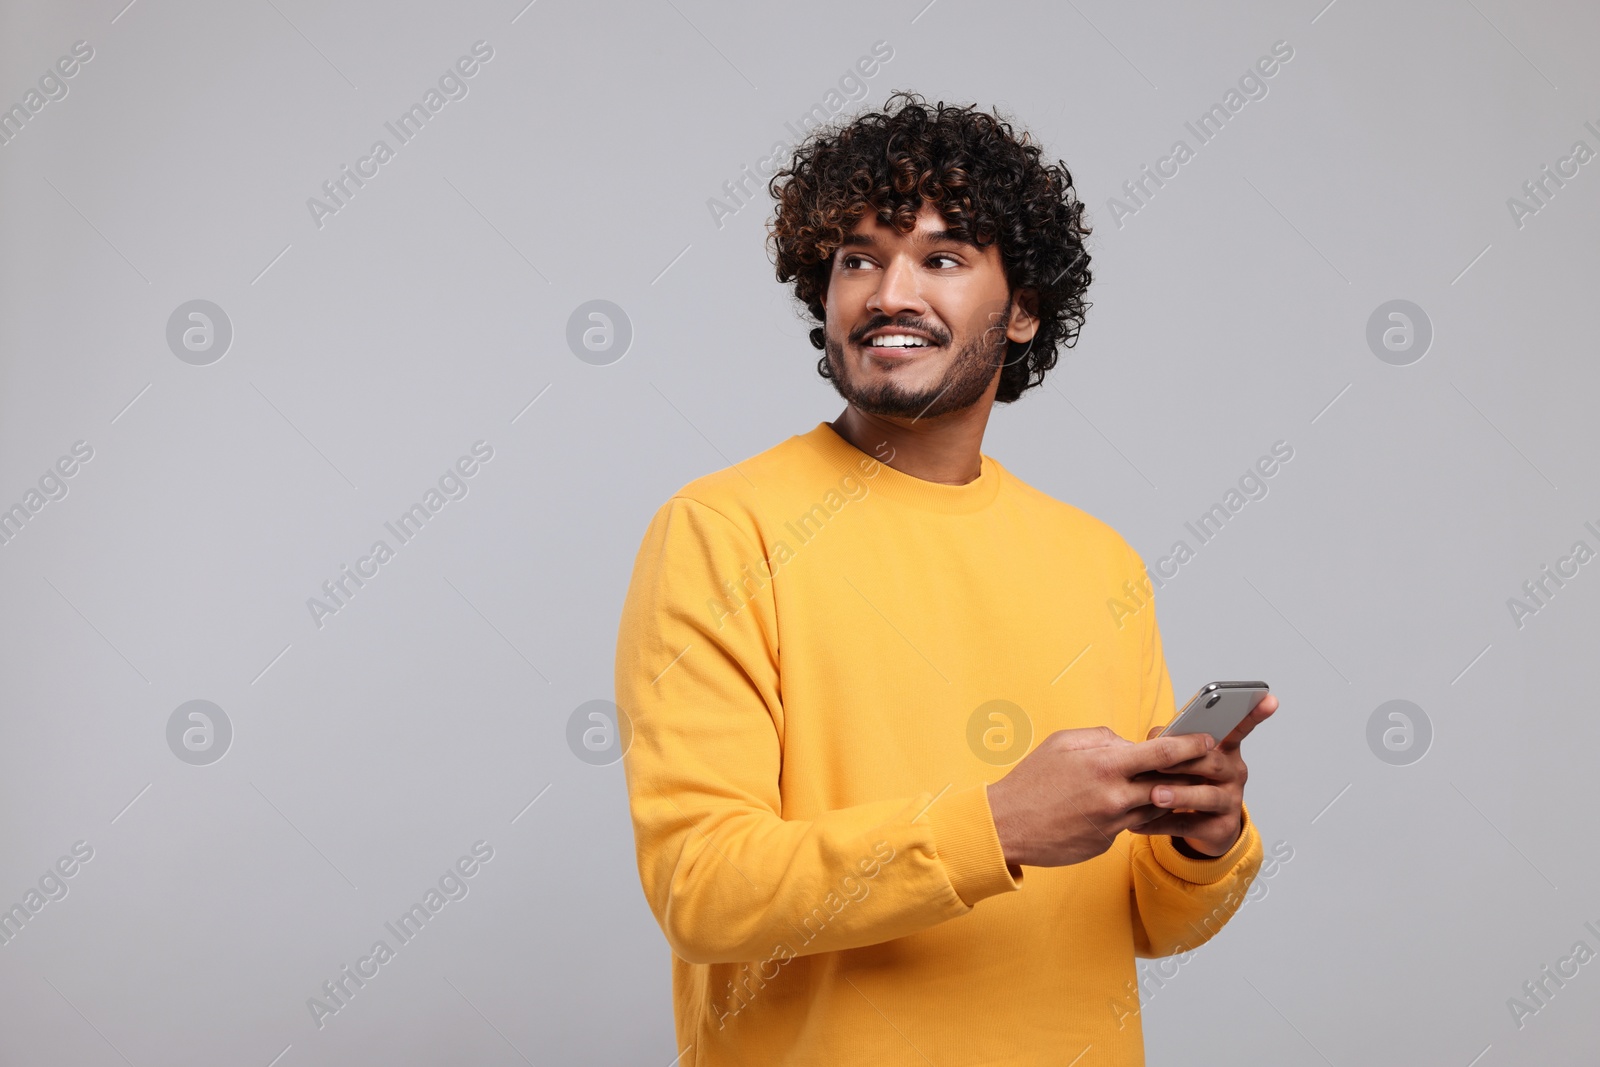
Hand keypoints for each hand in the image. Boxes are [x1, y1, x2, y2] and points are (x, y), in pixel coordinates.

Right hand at [987, 726, 1215, 868]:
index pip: (1163, 753)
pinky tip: (1133, 807)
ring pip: (1154, 808)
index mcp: (1105, 765)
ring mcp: (1113, 824)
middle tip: (1207, 764)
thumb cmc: (1031, 780)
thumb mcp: (1063, 743)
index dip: (1191, 745)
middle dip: (1190, 773)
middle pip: (1169, 784)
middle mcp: (1115, 796)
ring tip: (1176, 786)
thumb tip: (1129, 743)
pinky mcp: (1107, 843)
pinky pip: (1131, 825)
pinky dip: (1136, 814)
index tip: (1208, 740)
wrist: (1006, 826)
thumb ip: (1102, 737)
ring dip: (1167, 797)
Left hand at [1129, 693, 1277, 856]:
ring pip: (1206, 796)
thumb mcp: (1183, 759)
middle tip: (1159, 762)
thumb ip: (1171, 742)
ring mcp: (1230, 803)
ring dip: (1179, 794)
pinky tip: (1139, 823)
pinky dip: (1161, 823)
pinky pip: (1189, 825)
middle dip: (1186, 761)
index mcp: (1225, 751)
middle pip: (1214, 763)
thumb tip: (1157, 736)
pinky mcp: (1220, 829)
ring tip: (1155, 795)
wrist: (1202, 827)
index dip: (1253, 714)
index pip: (1239, 729)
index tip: (1268, 698)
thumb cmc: (1188, 781)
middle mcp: (1234, 774)